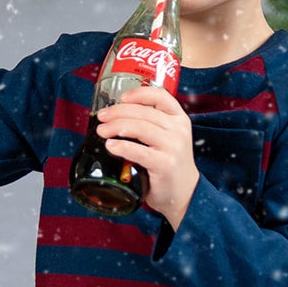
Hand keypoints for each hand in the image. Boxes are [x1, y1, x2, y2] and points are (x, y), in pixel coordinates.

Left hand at [96, 84, 198, 227]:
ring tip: (102, 131)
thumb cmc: (169, 163)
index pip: (160, 96)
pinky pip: (139, 151)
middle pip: (143, 112)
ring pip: (140, 128)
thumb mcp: (167, 138)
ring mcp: (173, 147)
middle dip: (118, 112)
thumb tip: (115, 116)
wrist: (185, 192)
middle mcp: (178, 130)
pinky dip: (121, 147)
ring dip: (116, 127)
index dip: (138, 93)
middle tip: (102, 117)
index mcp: (179, 119)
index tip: (121, 98)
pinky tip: (111, 146)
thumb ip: (150, 124)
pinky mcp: (165, 164)